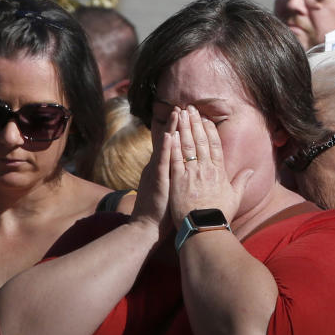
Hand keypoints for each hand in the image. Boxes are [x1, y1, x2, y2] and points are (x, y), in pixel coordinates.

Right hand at [129, 108, 176, 237]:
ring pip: (166, 147)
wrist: (147, 227)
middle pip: (169, 141)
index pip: (173, 146)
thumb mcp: (168, 189)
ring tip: (178, 112)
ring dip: (171, 129)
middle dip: (176, 124)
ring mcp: (156, 172)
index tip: (188, 116)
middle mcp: (158, 167)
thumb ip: (173, 177)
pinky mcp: (157, 181)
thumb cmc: (161, 212)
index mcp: (163, 169)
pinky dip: (166, 148)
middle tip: (183, 106)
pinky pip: (162, 162)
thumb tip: (182, 169)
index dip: (179, 131)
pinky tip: (170, 135)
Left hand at [169, 105, 251, 227]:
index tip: (205, 118)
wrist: (204, 228)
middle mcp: (206, 169)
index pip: (215, 145)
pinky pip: (175, 159)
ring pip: (187, 146)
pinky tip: (170, 133)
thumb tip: (251, 170)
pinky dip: (173, 145)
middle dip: (195, 122)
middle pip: (201, 140)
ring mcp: (192, 174)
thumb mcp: (234, 197)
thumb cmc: (219, 215)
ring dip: (183, 128)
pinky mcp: (178, 180)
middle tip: (190, 108)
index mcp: (219, 171)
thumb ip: (242, 181)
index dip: (210, 129)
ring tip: (179, 114)